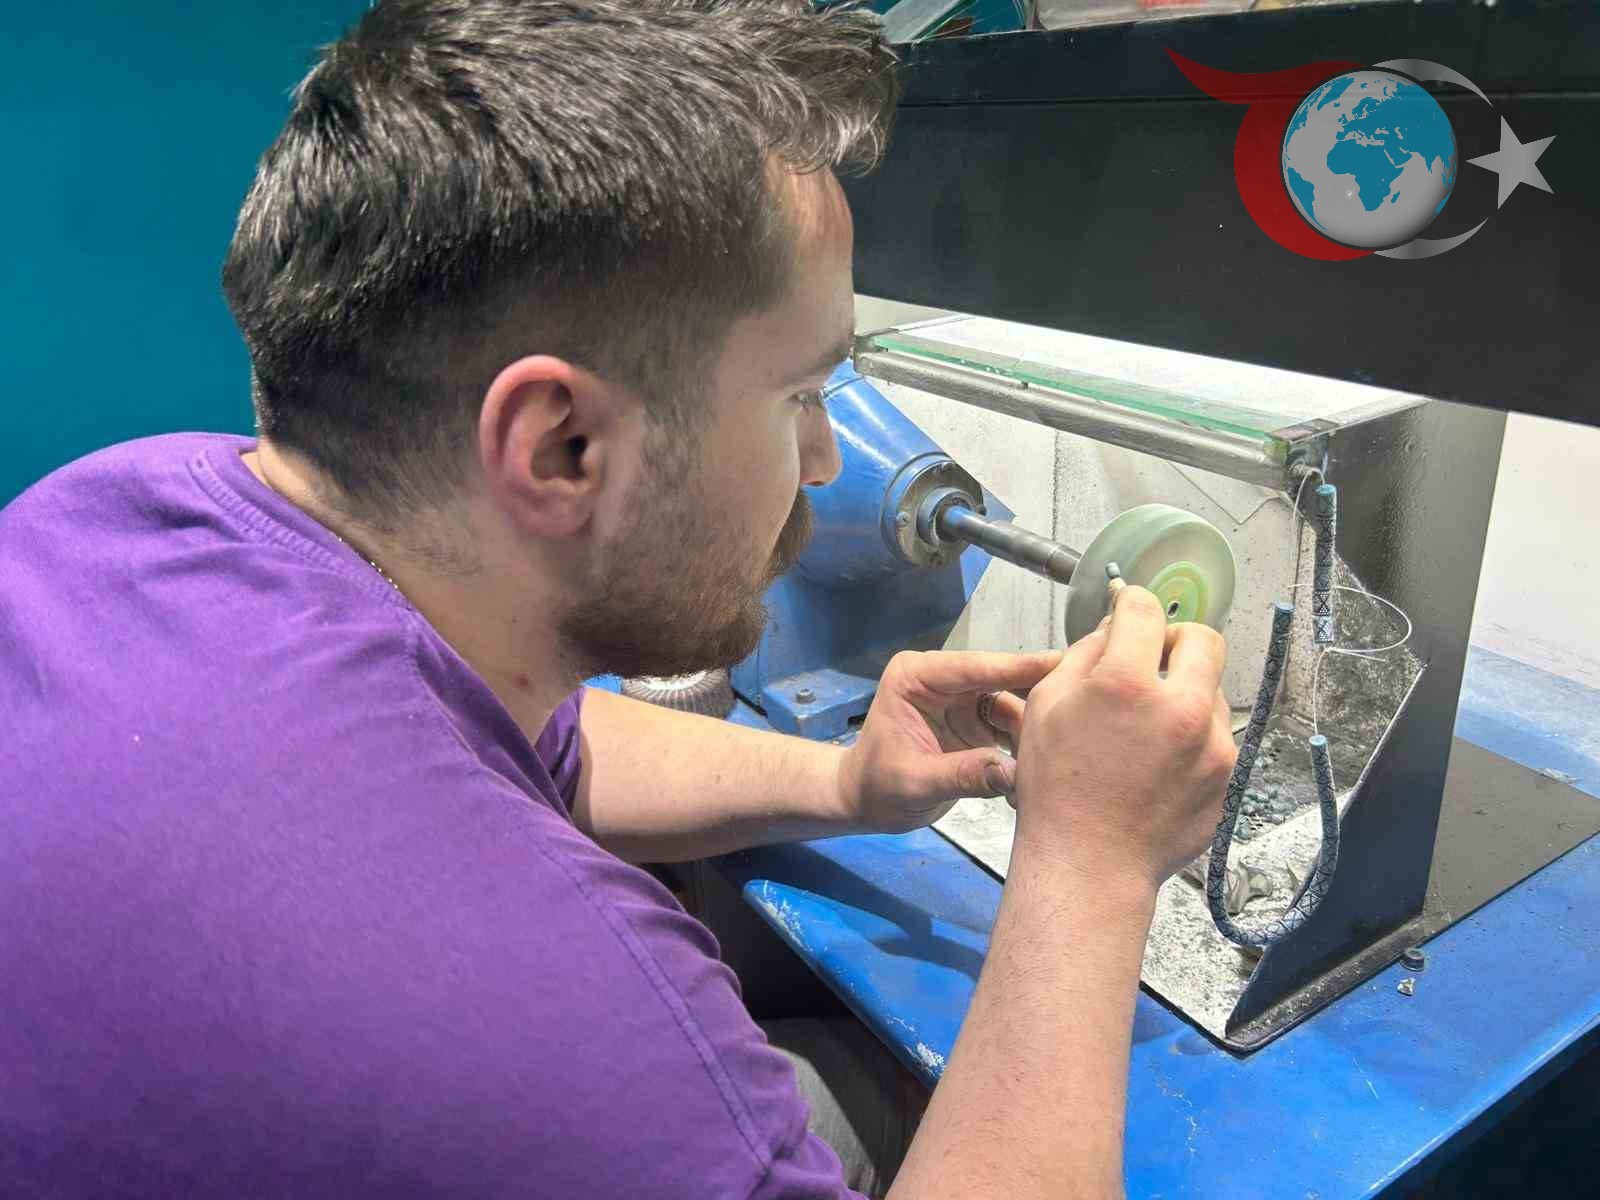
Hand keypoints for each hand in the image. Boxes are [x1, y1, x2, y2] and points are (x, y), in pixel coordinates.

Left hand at [837, 649, 1062, 834]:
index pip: (975, 667)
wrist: (865, 803)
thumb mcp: (915, 782)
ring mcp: (961, 700)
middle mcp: (943, 680)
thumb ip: (962, 774)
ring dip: (1033, 729)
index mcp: (917, 676)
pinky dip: (1025, 746)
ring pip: (1011, 704)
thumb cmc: (876, 787)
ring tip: (1060, 753)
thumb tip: (1013, 774)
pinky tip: (1042, 767)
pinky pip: (1009, 726)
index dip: (1018, 667)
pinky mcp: (974, 722)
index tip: (1061, 662)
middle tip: (1083, 705)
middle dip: (1037, 695)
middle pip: (1001, 680)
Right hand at [1011, 586, 1235, 888]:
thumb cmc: (1057, 789)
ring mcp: (1213, 743)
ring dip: (1184, 691)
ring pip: (1212, 688)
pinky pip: (1218, 733)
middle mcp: (1180, 707)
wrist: (1091, 862)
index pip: (1145, 608)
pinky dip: (1193, 734)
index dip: (1131, 604)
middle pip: (1203, 636)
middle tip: (1150, 661)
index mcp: (1126, 683)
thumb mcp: (1047, 706)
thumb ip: (1084, 655)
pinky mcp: (1229, 774)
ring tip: (1148, 728)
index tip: (1127, 613)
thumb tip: (1113, 629)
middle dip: (1175, 638)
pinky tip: (1161, 760)